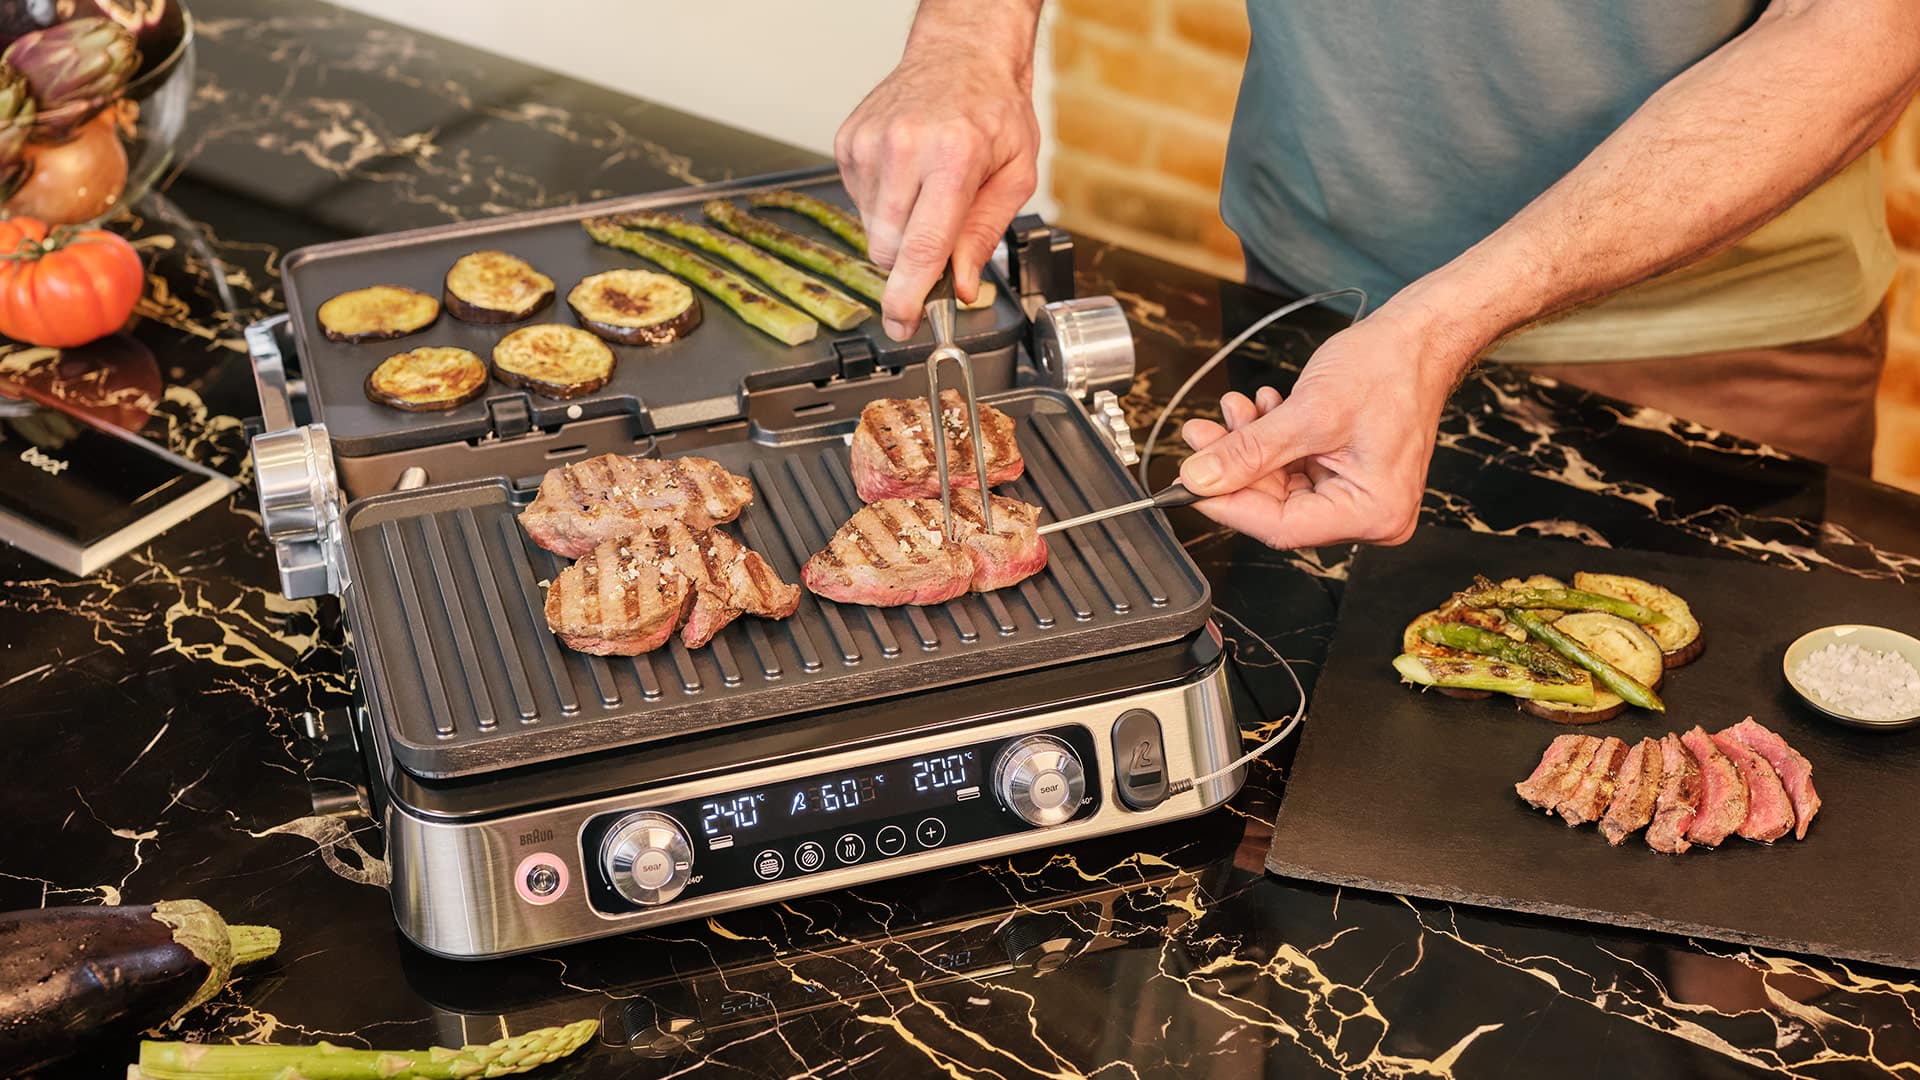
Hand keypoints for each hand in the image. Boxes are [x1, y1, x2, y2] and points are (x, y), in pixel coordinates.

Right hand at [835, 40, 1038, 339]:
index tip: (902, 325)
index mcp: (953, 157)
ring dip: (899, 231)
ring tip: (927, 191)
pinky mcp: (848, 142)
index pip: (921, 247)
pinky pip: (860, 204)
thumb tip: (962, 286)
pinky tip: (908, 176)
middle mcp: (904, 148)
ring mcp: (869, 144)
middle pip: (889, 249)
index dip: (908, 297)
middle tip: (941, 238)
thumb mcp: (1015, 175)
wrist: (960, 54)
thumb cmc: (993, 111)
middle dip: (912, 263)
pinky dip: (884, 205)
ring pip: (872, 231)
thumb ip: (984, 235)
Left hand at [1176, 312, 1466, 548]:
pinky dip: (1271, 439)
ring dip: (1250, 447)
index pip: (1282, 527)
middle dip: (1235, 467)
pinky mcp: (1347, 473)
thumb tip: (1199, 478)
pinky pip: (1295, 467)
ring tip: (1233, 409)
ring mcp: (1358, 494)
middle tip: (1200, 436)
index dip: (1228, 505)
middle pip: (1278, 507)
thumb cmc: (1389, 368)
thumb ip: (1249, 451)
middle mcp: (1370, 514)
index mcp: (1373, 512)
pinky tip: (1262, 409)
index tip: (1188, 484)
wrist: (1420, 337)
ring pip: (1280, 484)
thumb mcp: (1309, 411)